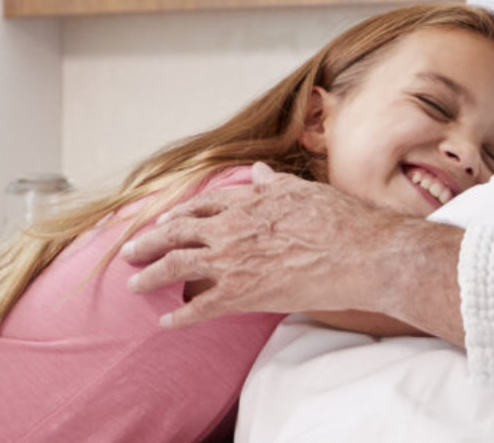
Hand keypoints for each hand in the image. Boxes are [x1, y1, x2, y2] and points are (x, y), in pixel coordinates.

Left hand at [121, 164, 460, 336]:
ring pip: (175, 266)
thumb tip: (259, 173)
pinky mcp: (242, 293)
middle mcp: (232, 227)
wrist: (364, 253)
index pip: (200, 206)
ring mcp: (233, 260)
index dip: (176, 216)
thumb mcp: (306, 191)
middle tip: (129, 252)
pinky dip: (177, 316)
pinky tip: (164, 322)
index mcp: (248, 200)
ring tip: (133, 284)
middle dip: (146, 243)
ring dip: (149, 276)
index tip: (164, 223)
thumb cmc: (343, 220)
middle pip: (175, 233)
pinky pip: (198, 307)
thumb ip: (275, 184)